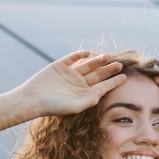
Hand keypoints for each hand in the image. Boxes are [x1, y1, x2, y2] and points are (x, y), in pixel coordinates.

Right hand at [0, 51, 126, 133]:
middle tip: (120, 64)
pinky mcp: (60, 65)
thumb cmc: (53, 106)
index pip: (102, 86)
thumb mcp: (74, 106)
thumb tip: (104, 92)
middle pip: (98, 74)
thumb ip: (90, 100)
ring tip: (107, 56)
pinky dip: (80, 54)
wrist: (32, 99)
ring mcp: (69, 74)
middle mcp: (78, 83)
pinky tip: (88, 52)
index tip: (125, 78)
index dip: (114, 82)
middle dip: (109, 70)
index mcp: (83, 94)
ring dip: (97, 60)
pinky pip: (73, 58)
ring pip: (88, 65)